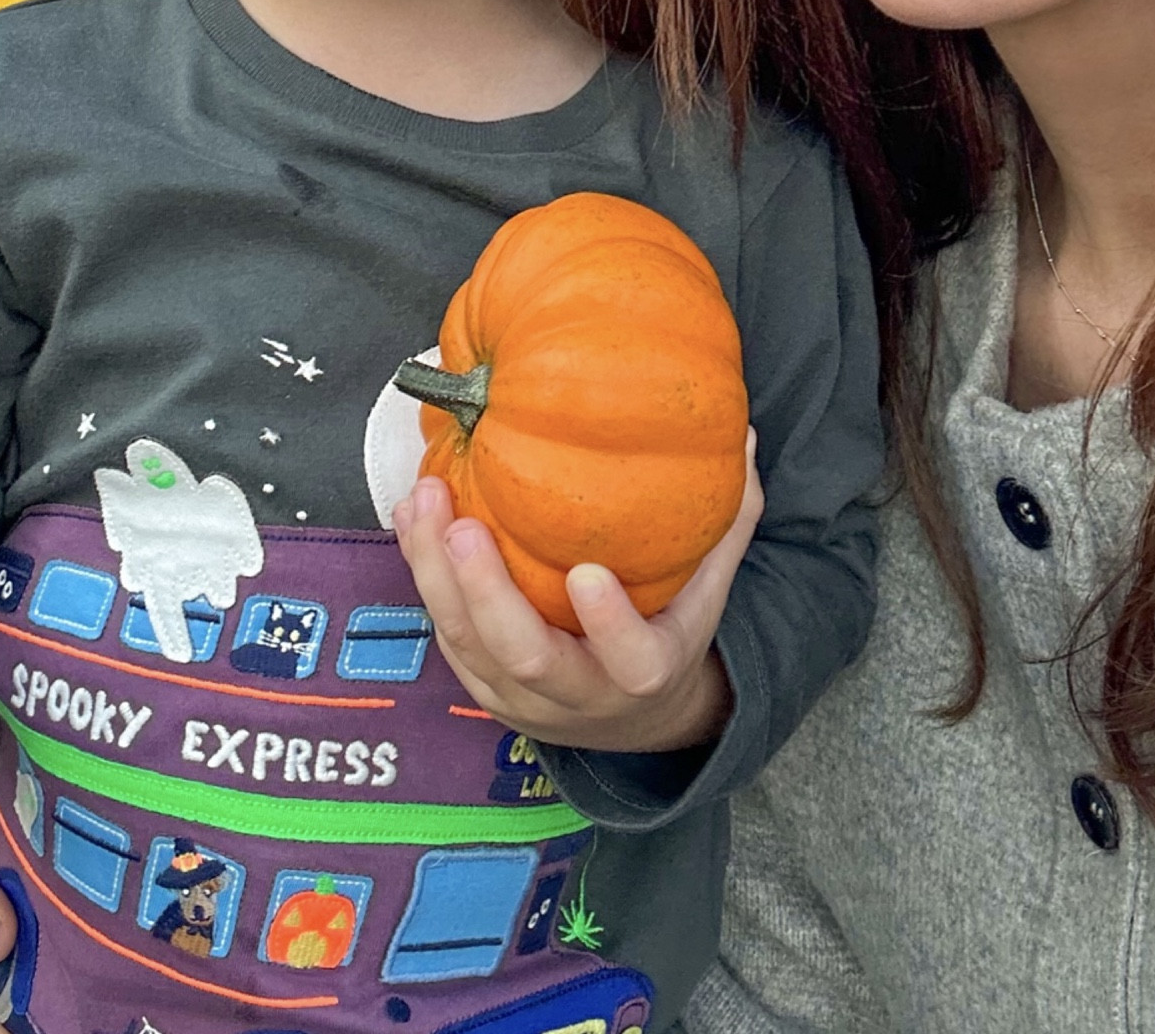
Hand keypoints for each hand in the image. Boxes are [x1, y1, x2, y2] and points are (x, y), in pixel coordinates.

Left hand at [393, 430, 762, 754]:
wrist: (633, 720)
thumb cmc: (671, 632)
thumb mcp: (709, 587)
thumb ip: (727, 518)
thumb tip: (745, 434)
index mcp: (644, 674)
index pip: (631, 661)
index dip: (609, 624)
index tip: (587, 572)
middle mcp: (578, 697)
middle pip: (526, 659)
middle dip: (488, 595)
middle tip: (465, 526)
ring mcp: (520, 699)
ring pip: (468, 648)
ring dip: (435, 576)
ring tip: (422, 501)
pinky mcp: (480, 686)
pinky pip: (443, 634)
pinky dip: (421, 576)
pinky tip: (409, 518)